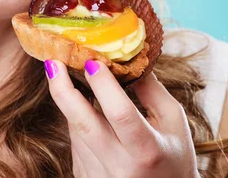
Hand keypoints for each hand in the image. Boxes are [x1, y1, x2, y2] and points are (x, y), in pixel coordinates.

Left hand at [44, 59, 199, 177]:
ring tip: (67, 76)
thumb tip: (125, 60)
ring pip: (75, 130)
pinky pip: (75, 142)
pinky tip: (84, 108)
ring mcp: (98, 175)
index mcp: (147, 150)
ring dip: (71, 102)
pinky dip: (78, 121)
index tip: (92, 60)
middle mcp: (119, 166)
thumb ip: (151, 90)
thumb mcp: (173, 121)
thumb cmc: (174, 156)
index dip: (104, 86)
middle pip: (83, 124)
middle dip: (63, 90)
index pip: (120, 114)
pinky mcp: (85, 177)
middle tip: (53, 62)